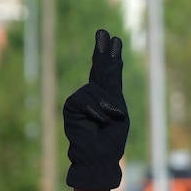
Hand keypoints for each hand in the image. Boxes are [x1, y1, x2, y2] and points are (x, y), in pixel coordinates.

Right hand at [63, 29, 129, 190]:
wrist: (99, 158)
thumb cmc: (111, 140)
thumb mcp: (118, 113)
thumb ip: (109, 93)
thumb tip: (94, 85)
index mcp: (109, 99)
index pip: (109, 74)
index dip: (111, 57)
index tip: (113, 41)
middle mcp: (94, 96)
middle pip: (99, 69)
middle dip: (103, 52)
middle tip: (104, 33)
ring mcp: (80, 100)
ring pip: (95, 89)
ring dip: (105, 106)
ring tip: (108, 121)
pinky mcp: (71, 107)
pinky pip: (85, 100)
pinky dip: (95, 111)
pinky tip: (98, 121)